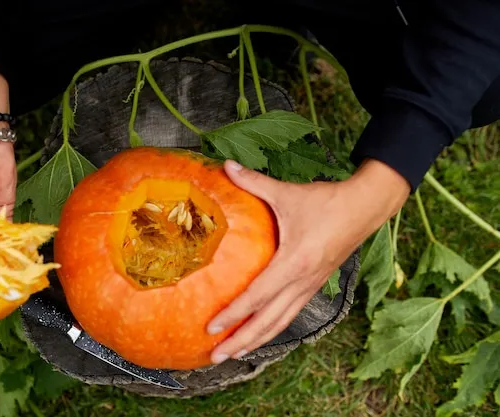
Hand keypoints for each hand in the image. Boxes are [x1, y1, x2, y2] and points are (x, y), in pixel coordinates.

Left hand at [206, 159, 409, 363]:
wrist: (366, 207)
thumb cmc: (327, 202)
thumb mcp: (288, 193)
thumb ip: (254, 182)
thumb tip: (226, 165)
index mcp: (294, 262)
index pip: (257, 296)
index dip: (233, 314)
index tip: (211, 328)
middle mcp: (302, 282)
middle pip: (268, 321)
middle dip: (241, 341)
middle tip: (217, 356)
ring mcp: (310, 287)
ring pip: (280, 323)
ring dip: (257, 341)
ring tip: (234, 354)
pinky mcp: (314, 286)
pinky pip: (291, 315)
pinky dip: (273, 329)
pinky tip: (260, 334)